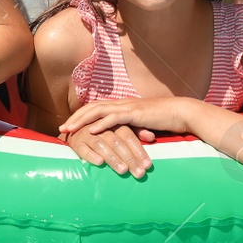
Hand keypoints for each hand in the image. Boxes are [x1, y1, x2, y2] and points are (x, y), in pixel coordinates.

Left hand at [60, 96, 192, 137]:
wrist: (181, 112)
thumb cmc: (164, 120)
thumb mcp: (143, 124)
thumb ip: (131, 128)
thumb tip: (122, 138)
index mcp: (123, 105)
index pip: (97, 107)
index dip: (82, 115)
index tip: (70, 124)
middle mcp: (122, 103)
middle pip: (93, 107)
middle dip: (76, 117)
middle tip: (62, 128)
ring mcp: (128, 107)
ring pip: (99, 111)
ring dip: (82, 120)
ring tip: (70, 129)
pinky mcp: (136, 114)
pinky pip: (114, 118)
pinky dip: (101, 123)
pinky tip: (91, 130)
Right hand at [64, 124, 153, 175]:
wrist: (73, 130)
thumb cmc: (101, 132)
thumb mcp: (118, 129)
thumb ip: (135, 132)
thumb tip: (152, 137)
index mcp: (112, 122)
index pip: (128, 135)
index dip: (138, 150)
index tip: (148, 165)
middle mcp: (100, 127)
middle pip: (117, 141)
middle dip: (130, 158)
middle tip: (139, 173)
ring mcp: (86, 133)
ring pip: (102, 145)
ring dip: (113, 158)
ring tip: (123, 171)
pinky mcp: (75, 142)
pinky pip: (83, 149)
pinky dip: (91, 155)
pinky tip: (99, 163)